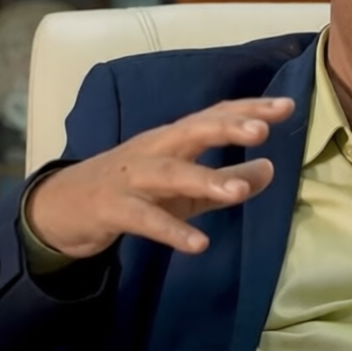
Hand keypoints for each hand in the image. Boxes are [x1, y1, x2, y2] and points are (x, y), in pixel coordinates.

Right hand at [25, 97, 295, 258]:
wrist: (63, 208)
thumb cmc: (134, 191)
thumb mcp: (186, 187)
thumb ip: (227, 179)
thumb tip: (271, 169)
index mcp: (174, 139)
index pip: (215, 116)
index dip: (250, 109)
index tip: (288, 106)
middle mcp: (155, 149)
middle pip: (192, 130)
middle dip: (227, 127)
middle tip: (263, 128)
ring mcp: (131, 178)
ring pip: (169, 173)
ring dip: (204, 179)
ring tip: (238, 190)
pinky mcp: (112, 208)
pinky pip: (144, 219)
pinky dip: (172, 230)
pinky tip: (199, 244)